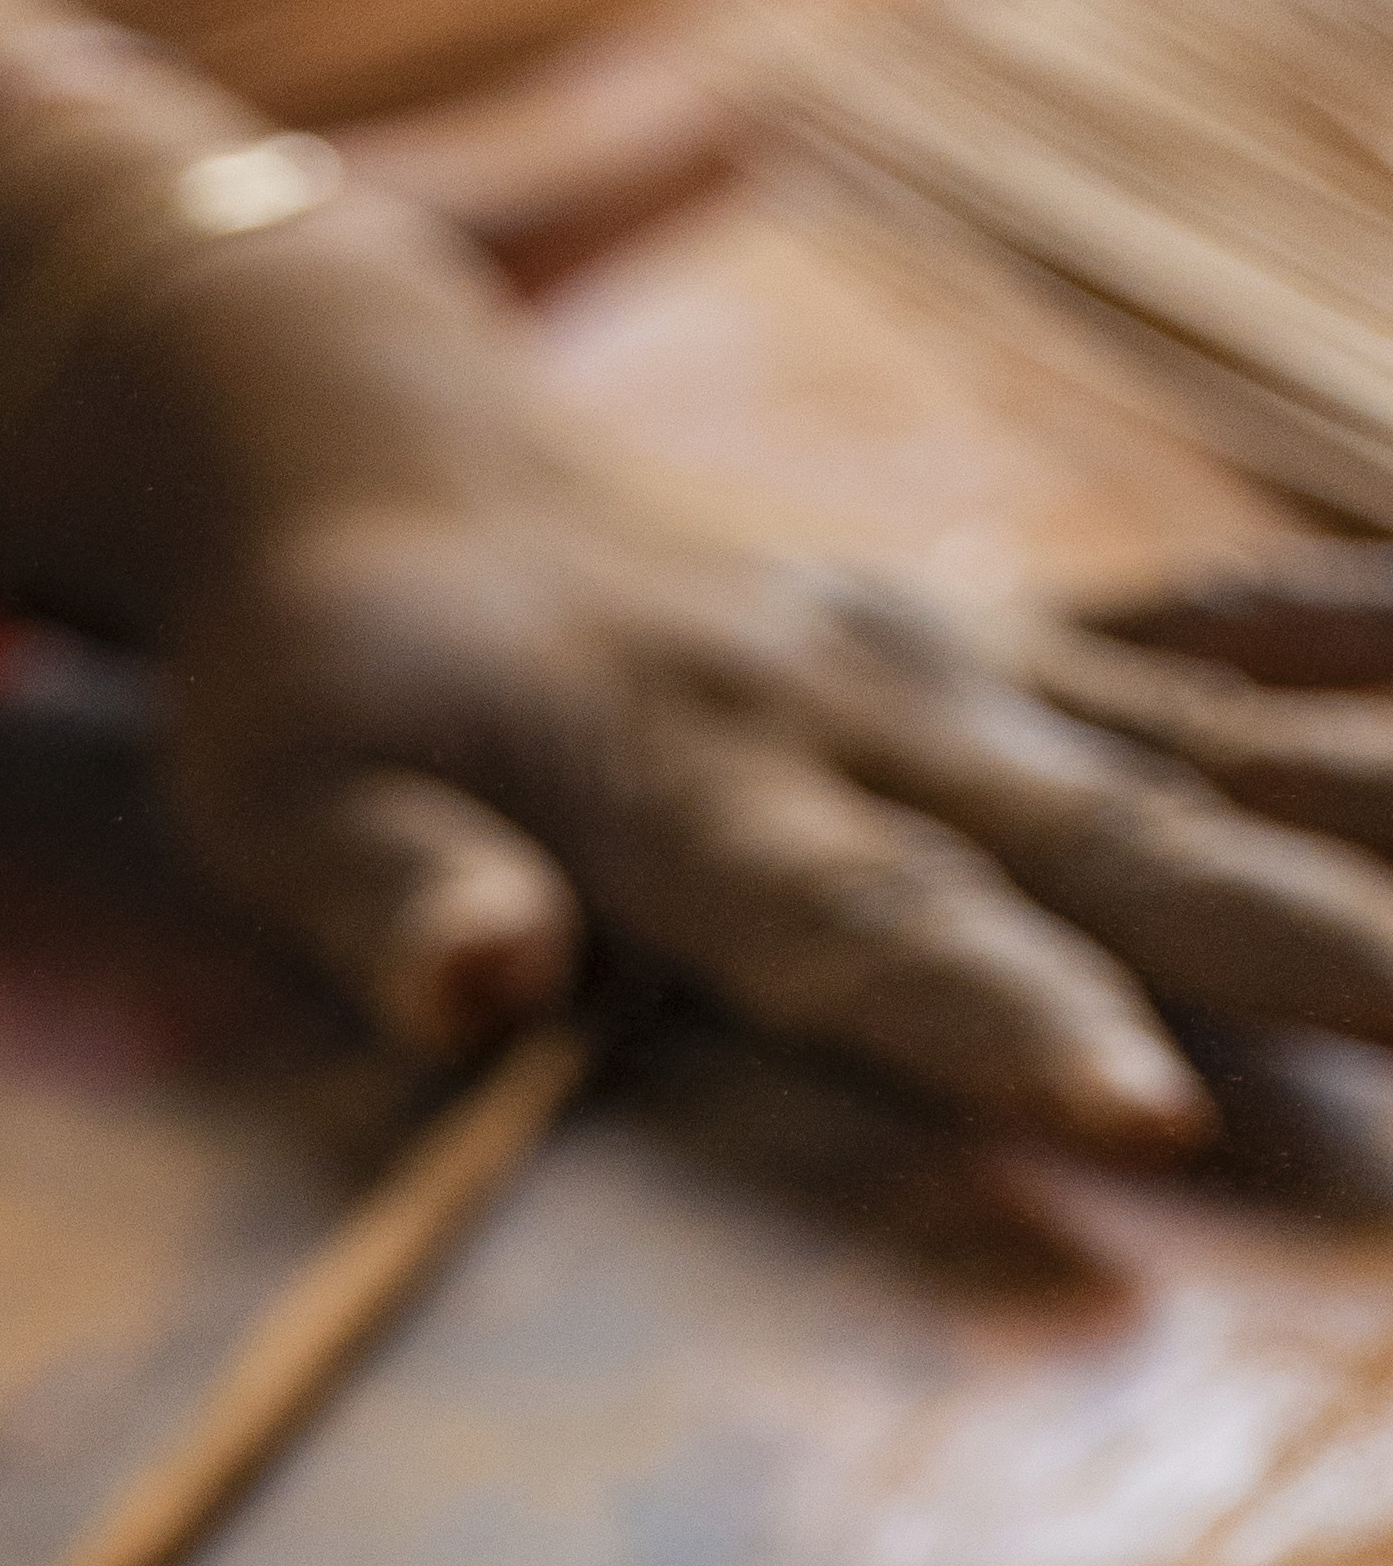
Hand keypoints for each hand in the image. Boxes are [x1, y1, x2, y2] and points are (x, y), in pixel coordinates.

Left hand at [134, 312, 1392, 1154]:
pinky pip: (1235, 630)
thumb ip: (387, 900)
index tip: (1124, 1107)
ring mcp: (975, 672)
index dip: (991, 1018)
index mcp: (694, 790)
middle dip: (1314, 950)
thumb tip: (478, 982)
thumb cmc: (321, 683)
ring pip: (1236, 752)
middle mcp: (877, 721)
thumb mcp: (281, 798)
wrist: (387, 459)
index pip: (861, 928)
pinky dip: (1374, 630)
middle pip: (1123, 848)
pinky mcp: (1024, 642)